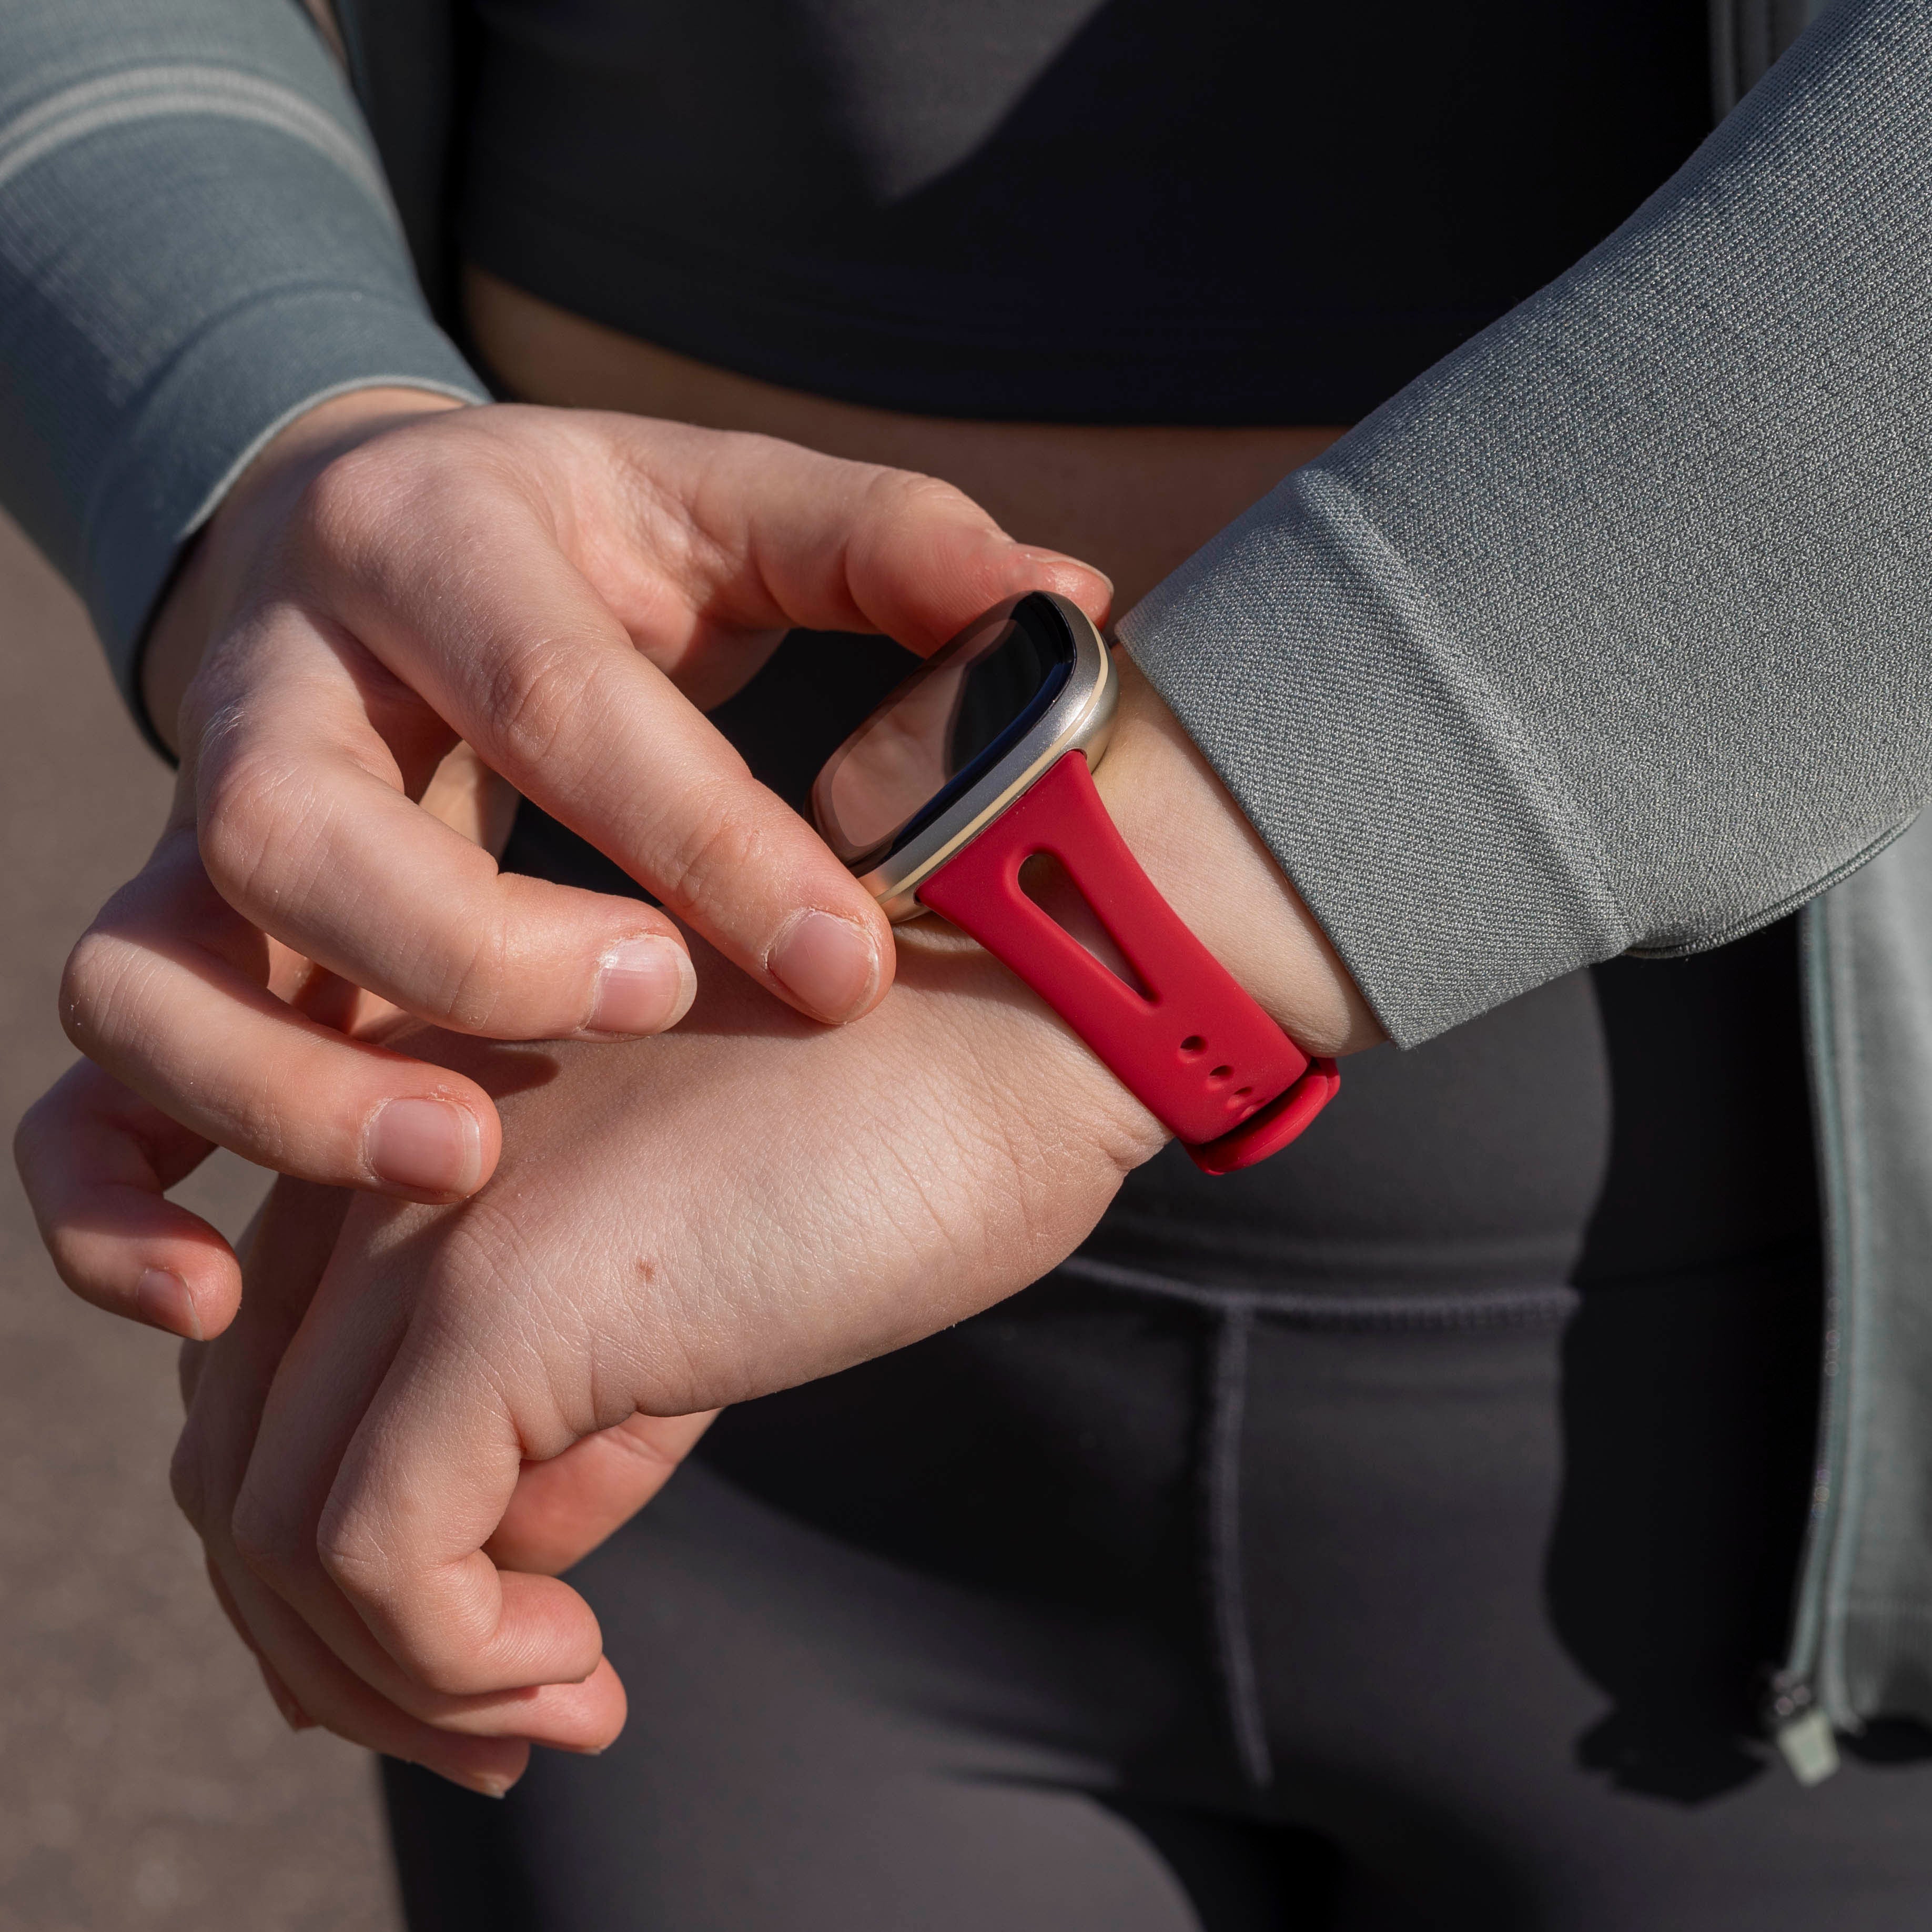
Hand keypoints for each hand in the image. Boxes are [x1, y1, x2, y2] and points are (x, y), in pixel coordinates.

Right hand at [15, 389, 1108, 1335]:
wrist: (387, 540)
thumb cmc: (592, 543)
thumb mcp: (730, 508)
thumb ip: (889, 549)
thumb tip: (1070, 595)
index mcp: (443, 553)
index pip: (567, 708)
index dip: (712, 846)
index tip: (847, 971)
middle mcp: (285, 692)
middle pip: (305, 835)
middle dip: (478, 950)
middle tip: (653, 1012)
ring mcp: (203, 835)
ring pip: (152, 976)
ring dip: (293, 1096)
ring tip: (469, 1165)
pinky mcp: (176, 944)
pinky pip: (81, 1091)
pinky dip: (116, 1202)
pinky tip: (218, 1296)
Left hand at [168, 664, 1379, 1790]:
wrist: (1023, 1025)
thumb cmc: (894, 1139)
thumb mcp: (691, 1288)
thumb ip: (579, 1408)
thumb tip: (518, 1562)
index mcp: (410, 1132)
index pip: (270, 1379)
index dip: (329, 1555)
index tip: (477, 1655)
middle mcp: (375, 1157)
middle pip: (240, 1457)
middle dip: (336, 1644)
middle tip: (490, 1732)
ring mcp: (425, 1219)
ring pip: (275, 1522)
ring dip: (391, 1679)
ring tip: (545, 1717)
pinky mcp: (501, 1294)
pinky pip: (375, 1550)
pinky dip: (446, 1663)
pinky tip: (575, 1673)